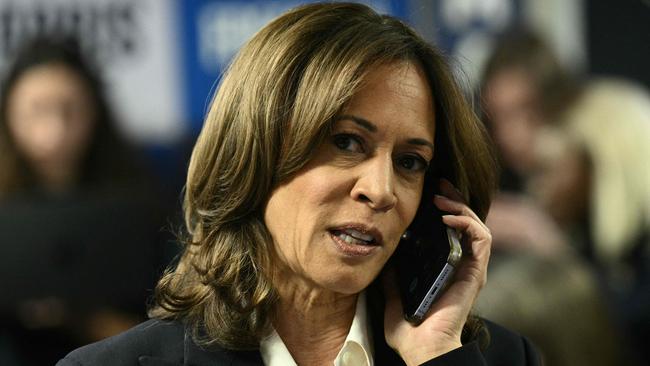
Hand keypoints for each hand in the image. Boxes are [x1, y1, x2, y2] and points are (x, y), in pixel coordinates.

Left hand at [383, 179, 491, 365]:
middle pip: (465, 223)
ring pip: (477, 226)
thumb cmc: (410, 332)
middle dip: (454, 199)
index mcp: (444, 270)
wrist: (422, 350)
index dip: (444, 208)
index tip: (430, 192)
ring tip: (441, 198)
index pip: (450, 231)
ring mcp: (471, 269)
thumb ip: (393, 278)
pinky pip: (481, 240)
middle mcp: (461, 267)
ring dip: (461, 207)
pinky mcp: (476, 273)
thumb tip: (386, 257)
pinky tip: (447, 217)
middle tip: (439, 184)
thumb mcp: (394, 297)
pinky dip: (468, 223)